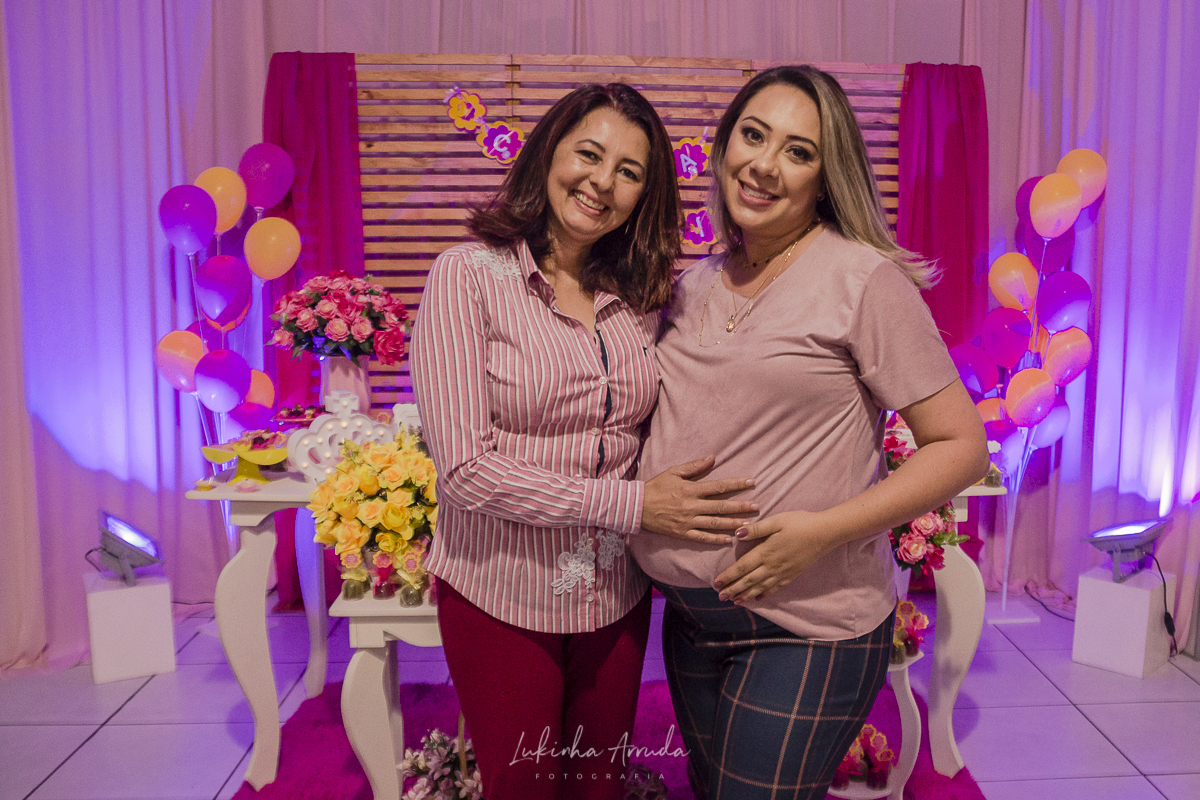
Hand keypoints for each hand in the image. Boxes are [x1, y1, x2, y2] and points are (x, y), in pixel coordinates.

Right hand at [641, 455, 757, 544]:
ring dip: (733, 524)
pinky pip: (702, 538)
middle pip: (721, 507)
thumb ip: (694, 466)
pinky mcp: (682, 533)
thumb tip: (712, 457)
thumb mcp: (673, 472)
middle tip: (757, 507)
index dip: (736, 484)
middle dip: (741, 507)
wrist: (637, 506)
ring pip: (715, 524)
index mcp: (691, 490)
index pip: (719, 486)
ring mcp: (688, 522)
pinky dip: (716, 540)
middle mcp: (692, 506)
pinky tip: (729, 539)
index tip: (751, 482)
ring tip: (749, 525)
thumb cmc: (656, 487)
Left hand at [712, 511, 838, 602]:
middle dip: (733, 589)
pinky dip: (764, 594)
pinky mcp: (792, 574)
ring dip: (746, 595)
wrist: (824, 533)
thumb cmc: (800, 523)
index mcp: (766, 551)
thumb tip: (737, 533)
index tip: (716, 583)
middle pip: (748, 580)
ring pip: (760, 587)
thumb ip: (756, 529)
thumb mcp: (776, 521)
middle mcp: (772, 565)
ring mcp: (783, 572)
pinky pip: (775, 588)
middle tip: (720, 597)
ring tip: (734, 601)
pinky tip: (758, 598)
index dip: (728, 576)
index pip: (742, 567)